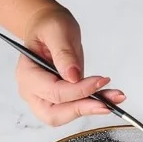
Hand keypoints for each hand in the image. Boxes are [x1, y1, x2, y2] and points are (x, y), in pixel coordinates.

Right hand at [15, 4, 124, 125]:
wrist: (50, 29)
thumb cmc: (49, 27)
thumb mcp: (57, 31)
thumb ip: (63, 53)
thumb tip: (73, 76)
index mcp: (27, 73)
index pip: (53, 91)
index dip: (79, 90)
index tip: (101, 81)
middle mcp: (32, 91)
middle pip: (55, 113)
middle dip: (83, 109)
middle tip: (108, 103)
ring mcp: (44, 98)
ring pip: (67, 115)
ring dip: (92, 109)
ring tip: (116, 97)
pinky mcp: (60, 100)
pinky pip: (77, 108)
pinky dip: (94, 105)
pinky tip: (111, 97)